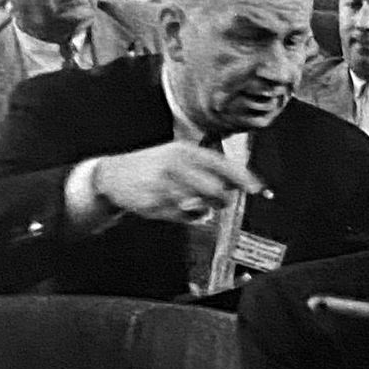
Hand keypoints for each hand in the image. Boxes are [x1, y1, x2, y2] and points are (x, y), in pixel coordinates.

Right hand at [91, 141, 265, 222]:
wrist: (111, 175)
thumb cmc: (154, 166)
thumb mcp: (178, 156)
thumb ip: (207, 167)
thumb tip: (240, 182)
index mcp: (183, 151)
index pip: (221, 164)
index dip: (242, 177)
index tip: (257, 188)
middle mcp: (174, 166)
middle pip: (215, 190)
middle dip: (222, 199)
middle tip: (219, 200)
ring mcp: (163, 186)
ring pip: (201, 205)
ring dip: (204, 208)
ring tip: (193, 201)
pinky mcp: (154, 204)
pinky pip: (184, 217)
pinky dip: (188, 216)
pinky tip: (178, 207)